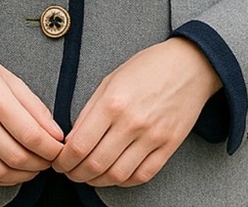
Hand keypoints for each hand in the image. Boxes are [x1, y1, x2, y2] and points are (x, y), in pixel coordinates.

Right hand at [0, 44, 63, 185]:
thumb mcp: (8, 77)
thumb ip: (34, 105)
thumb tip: (54, 132)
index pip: (31, 135)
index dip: (51, 148)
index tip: (60, 148)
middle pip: (17, 157)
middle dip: (41, 164)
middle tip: (49, 159)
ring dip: (23, 175)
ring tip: (33, 167)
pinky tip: (11, 172)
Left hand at [53, 37, 221, 186]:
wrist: (189, 65)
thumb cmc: (148, 67)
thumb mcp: (111, 79)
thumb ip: (90, 110)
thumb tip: (73, 138)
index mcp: (113, 102)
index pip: (79, 145)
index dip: (63, 160)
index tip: (59, 162)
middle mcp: (131, 122)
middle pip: (95, 165)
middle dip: (75, 174)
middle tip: (70, 172)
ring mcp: (152, 136)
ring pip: (116, 175)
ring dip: (97, 181)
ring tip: (89, 175)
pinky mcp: (168, 146)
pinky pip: (142, 175)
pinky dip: (124, 181)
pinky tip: (115, 174)